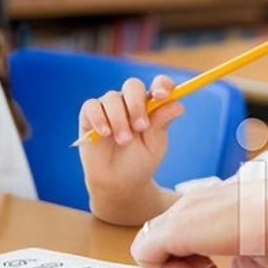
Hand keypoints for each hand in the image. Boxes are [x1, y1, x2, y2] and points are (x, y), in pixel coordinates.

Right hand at [79, 76, 183, 204]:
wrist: (118, 182)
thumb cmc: (140, 161)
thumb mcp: (155, 145)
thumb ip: (162, 123)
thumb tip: (178, 104)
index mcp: (152, 106)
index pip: (159, 85)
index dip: (162, 85)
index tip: (162, 95)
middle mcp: (130, 102)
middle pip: (132, 85)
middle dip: (137, 104)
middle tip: (141, 126)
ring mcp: (109, 107)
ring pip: (112, 98)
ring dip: (119, 119)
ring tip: (124, 141)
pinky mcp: (89, 115)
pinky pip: (92, 106)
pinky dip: (99, 118)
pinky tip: (105, 134)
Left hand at [131, 173, 267, 267]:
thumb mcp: (264, 250)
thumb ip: (246, 261)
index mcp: (211, 205)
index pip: (176, 232)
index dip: (187, 258)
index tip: (214, 267)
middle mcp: (192, 205)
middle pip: (156, 240)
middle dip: (174, 266)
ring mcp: (182, 214)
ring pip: (145, 248)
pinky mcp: (177, 229)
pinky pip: (144, 257)